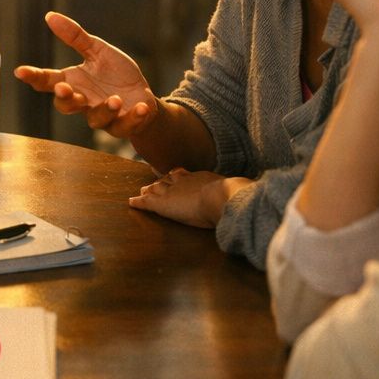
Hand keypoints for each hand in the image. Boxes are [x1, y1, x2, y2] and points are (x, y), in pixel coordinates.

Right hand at [13, 11, 157, 138]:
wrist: (142, 96)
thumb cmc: (115, 74)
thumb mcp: (97, 51)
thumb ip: (75, 37)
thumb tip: (50, 15)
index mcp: (73, 82)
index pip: (47, 81)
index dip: (33, 76)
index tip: (20, 71)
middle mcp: (83, 101)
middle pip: (64, 105)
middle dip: (64, 99)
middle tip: (65, 89)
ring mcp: (101, 115)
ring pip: (95, 120)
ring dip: (104, 110)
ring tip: (115, 100)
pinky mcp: (122, 125)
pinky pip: (124, 126)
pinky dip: (133, 117)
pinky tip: (142, 106)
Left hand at [127, 169, 246, 227]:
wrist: (222, 197)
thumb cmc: (231, 197)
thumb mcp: (232, 191)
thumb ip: (233, 192)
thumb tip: (247, 194)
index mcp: (199, 177)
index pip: (183, 175)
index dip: (177, 177)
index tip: (175, 176)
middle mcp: (182, 181)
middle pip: (166, 180)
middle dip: (159, 183)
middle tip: (152, 185)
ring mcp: (170, 191)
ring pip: (154, 189)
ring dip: (147, 192)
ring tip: (141, 193)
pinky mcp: (161, 203)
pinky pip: (146, 202)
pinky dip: (138, 202)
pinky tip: (131, 203)